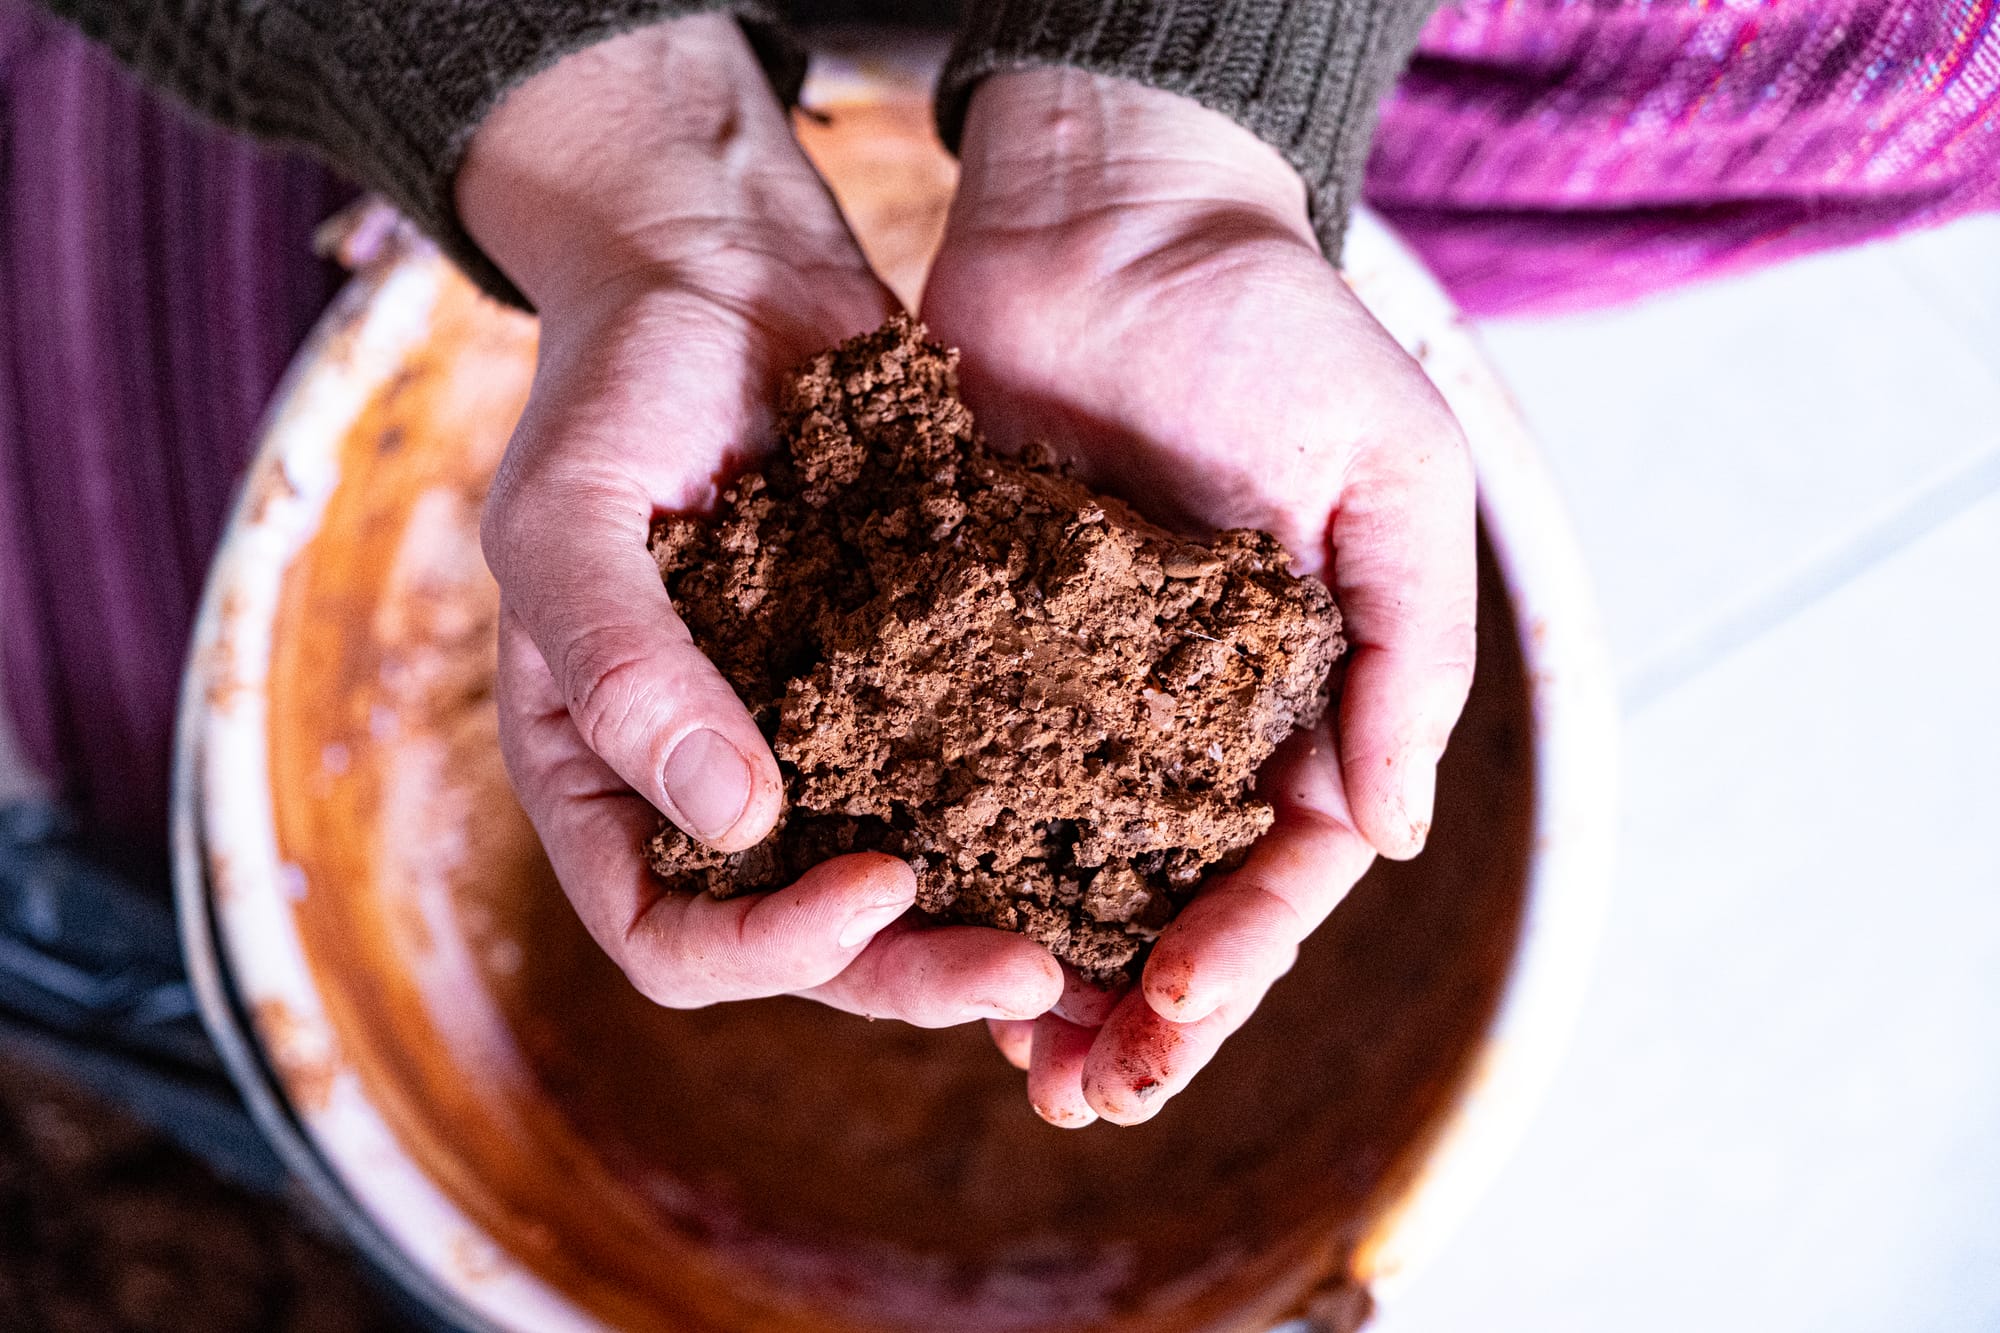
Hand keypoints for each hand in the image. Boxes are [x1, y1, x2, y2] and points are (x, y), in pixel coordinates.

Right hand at [458, 18, 1061, 1024]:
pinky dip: (1028, 817)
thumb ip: (623, 667)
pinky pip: (962, 780)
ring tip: (1090, 927)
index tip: (881, 889)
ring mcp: (814, 744)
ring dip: (985, 918)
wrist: (725, 277)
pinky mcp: (905, 687)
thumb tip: (740, 825)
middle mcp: (711, 785)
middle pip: (808, 945)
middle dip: (913, 969)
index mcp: (606, 776)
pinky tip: (1117, 816)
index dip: (771, 948)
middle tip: (1034, 969)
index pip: (670, 934)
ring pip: (899, 885)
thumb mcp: (572, 516)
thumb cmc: (617, 384)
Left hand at [923, 70, 1476, 1122]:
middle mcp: (1185, 711)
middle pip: (1172, 893)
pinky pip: (960, 775)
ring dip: (1051, 973)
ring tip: (1020, 1069)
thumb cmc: (1270, 327)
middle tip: (1094, 1097)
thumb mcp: (1387, 475)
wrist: (1107, 213)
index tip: (1179, 1001)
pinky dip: (953, 863)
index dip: (1244, 946)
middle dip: (1148, 1008)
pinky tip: (921, 930)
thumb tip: (1389, 836)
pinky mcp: (969, 641)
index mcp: (1298, 689)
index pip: (1285, 858)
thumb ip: (1406, 654)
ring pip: (1066, 866)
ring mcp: (1074, 684)